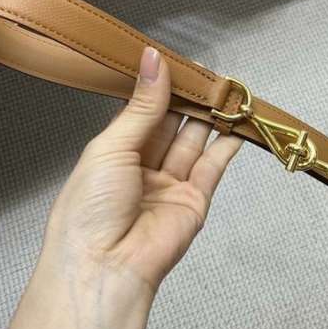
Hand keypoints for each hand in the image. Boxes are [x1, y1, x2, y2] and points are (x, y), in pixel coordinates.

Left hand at [40, 46, 242, 299]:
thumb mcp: (112, 147)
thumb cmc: (91, 208)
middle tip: (210, 73)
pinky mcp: (195, 200)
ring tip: (228, 91)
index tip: (179, 61)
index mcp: (116, 151)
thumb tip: (153, 59)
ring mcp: (171, 183)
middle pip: (173, 124)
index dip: (161, 86)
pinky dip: (227, 145)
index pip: (143, 110)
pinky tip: (236, 123)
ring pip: (195, 141)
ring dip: (211, 117)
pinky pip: (213, 167)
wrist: (106, 269)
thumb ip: (143, 105)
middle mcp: (144, 165)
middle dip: (190, 99)